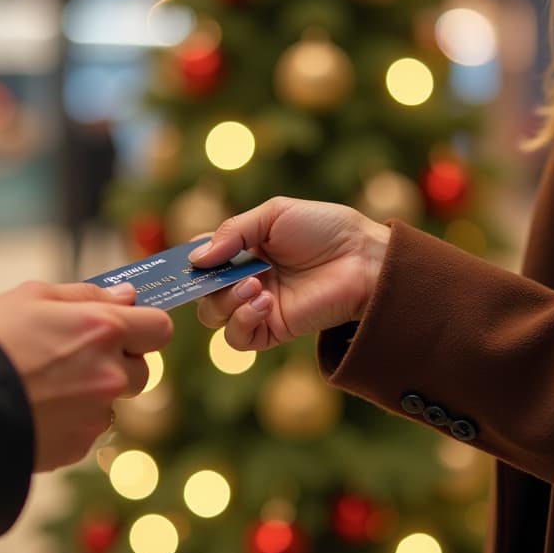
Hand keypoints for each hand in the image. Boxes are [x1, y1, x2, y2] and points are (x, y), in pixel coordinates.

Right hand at [0, 281, 172, 471]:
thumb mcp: (32, 296)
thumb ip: (88, 295)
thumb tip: (127, 296)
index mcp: (104, 329)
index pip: (159, 328)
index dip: (144, 327)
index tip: (126, 327)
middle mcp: (110, 375)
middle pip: (143, 370)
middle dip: (120, 363)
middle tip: (77, 357)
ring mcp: (95, 415)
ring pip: (113, 403)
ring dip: (93, 395)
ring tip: (45, 386)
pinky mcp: (77, 446)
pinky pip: (87, 430)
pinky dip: (70, 421)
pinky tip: (35, 410)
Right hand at [190, 196, 389, 350]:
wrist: (364, 259)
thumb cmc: (325, 229)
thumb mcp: (274, 214)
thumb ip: (233, 231)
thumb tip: (196, 258)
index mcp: (244, 250)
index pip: (202, 258)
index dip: (191, 259)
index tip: (189, 258)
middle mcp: (245, 278)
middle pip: (201, 291)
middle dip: (205, 283)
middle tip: (226, 273)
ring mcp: (258, 305)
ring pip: (213, 316)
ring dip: (224, 301)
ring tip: (255, 285)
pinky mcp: (273, 329)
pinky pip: (238, 338)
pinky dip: (241, 321)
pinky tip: (263, 302)